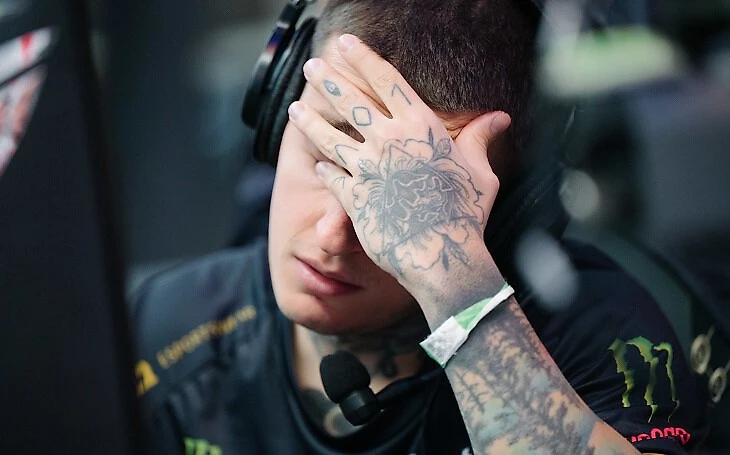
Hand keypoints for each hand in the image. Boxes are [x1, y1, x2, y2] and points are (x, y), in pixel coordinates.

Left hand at [288, 34, 509, 287]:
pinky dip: (325, 169)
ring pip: (329, 135)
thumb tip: (500, 117)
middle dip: (328, 78)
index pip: (386, 80)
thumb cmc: (466, 213)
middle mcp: (389, 139)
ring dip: (310, 119)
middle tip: (312, 64)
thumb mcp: (479, 171)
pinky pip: (332, 176)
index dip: (364, 58)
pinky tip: (318, 163)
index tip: (346, 43)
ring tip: (295, 107)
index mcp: (420, 125)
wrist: (442, 255)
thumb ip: (479, 139)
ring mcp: (367, 167)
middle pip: (351, 100)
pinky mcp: (353, 197)